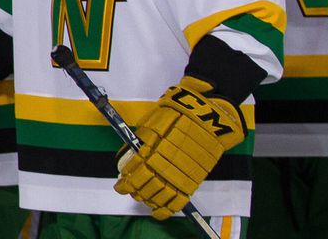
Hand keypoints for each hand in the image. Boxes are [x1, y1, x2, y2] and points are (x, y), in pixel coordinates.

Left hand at [114, 76, 245, 219]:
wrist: (207, 119)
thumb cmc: (177, 114)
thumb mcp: (153, 123)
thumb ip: (142, 140)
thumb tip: (131, 153)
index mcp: (152, 149)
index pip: (135, 170)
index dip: (125, 181)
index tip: (120, 185)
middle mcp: (164, 164)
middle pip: (144, 184)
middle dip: (133, 190)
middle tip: (127, 190)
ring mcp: (179, 174)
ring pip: (158, 194)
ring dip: (147, 198)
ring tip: (141, 198)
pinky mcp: (192, 181)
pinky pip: (177, 200)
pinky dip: (166, 210)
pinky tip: (157, 213)